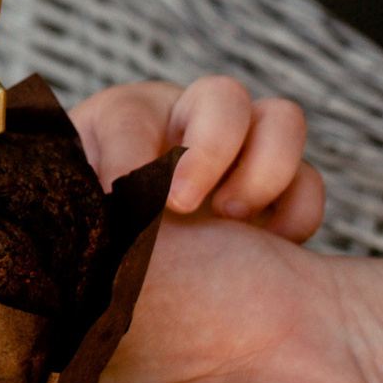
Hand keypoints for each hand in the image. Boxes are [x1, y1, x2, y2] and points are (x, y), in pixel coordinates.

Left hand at [71, 72, 323, 239]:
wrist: (128, 287)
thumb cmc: (86, 251)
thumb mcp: (72, 228)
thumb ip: (74, 216)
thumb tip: (81, 215)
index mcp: (122, 122)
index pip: (129, 117)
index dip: (129, 155)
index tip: (119, 201)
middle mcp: (186, 123)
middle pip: (222, 95)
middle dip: (211, 148)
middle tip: (184, 204)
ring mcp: (240, 151)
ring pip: (282, 119)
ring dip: (264, 170)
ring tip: (231, 218)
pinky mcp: (275, 191)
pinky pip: (309, 182)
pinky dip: (295, 212)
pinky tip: (262, 245)